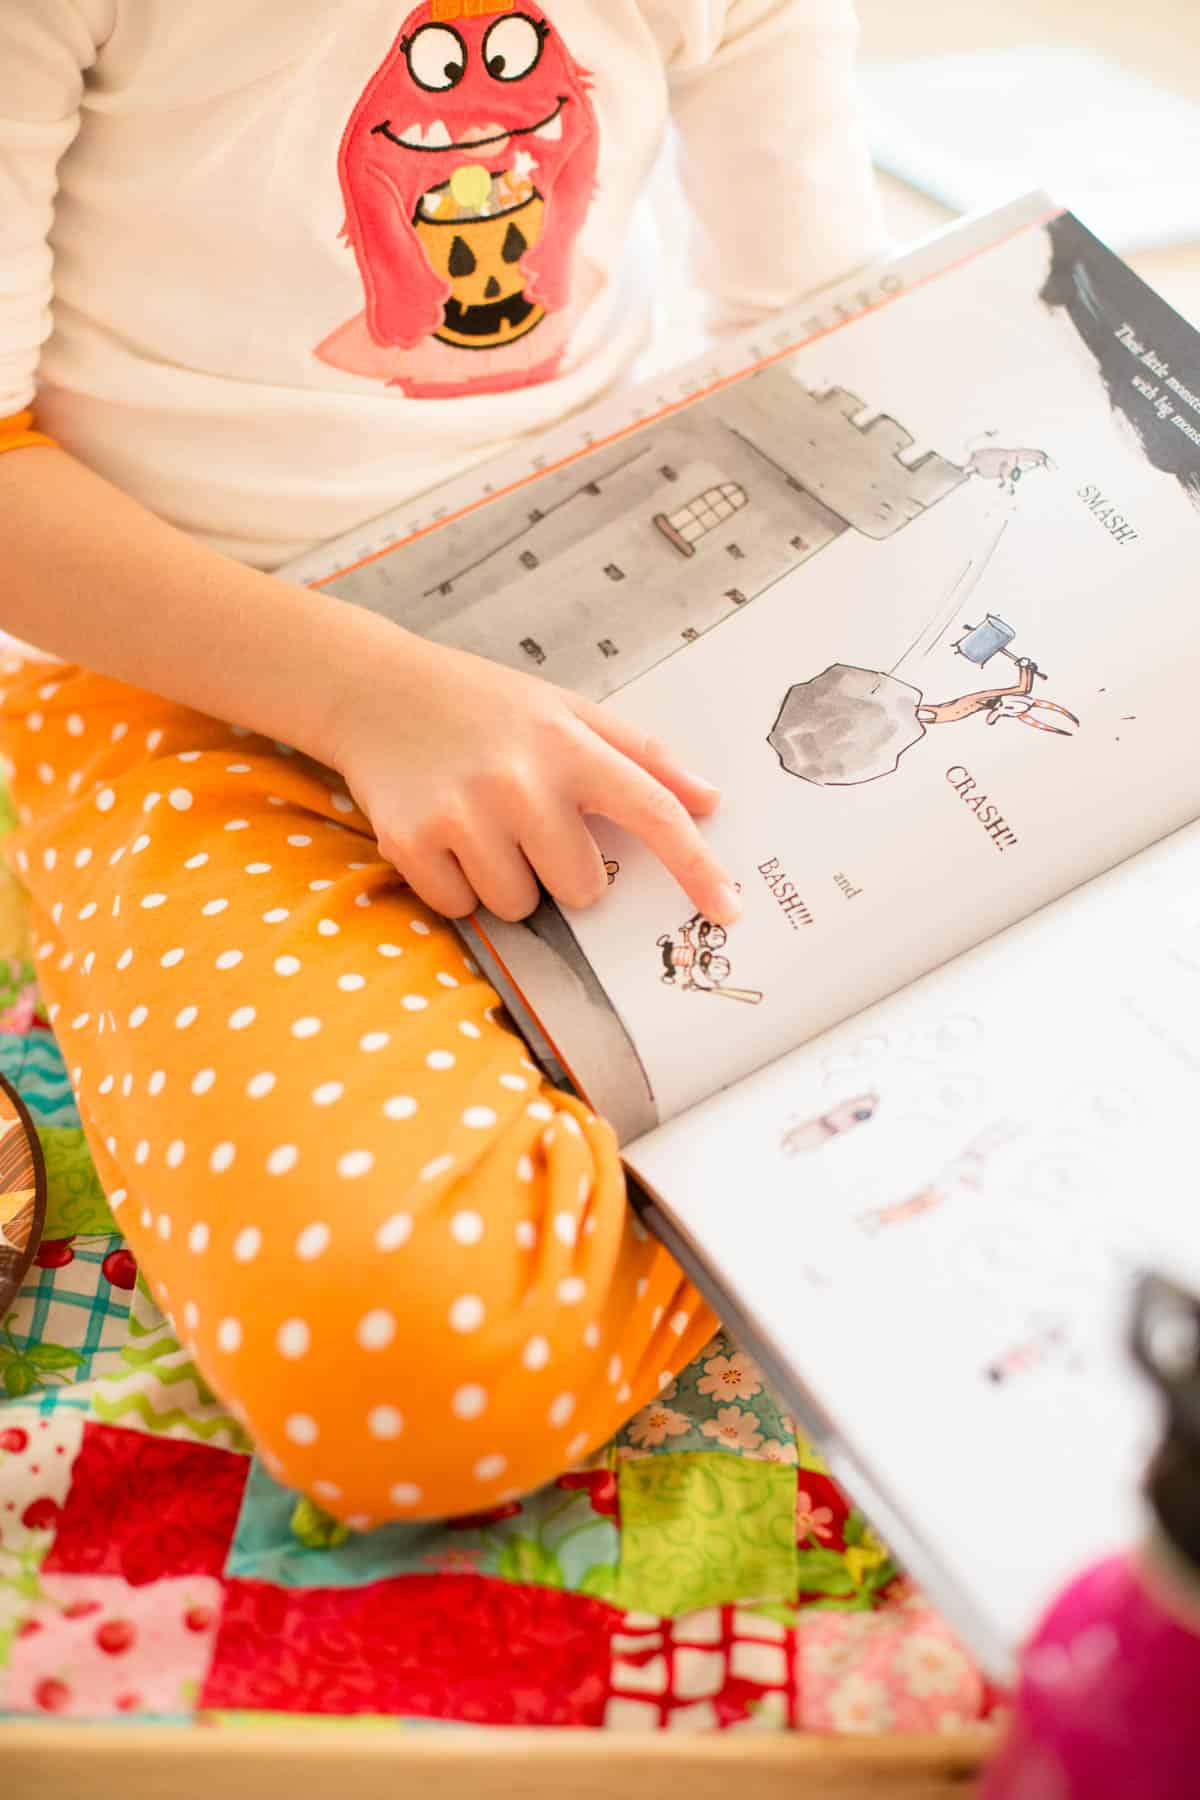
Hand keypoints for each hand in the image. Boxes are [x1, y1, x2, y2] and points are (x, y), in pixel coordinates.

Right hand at [326, 628, 740, 924]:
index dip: (698, 867)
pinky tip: (442, 834)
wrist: (374, 688)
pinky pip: (461, 908)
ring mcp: (463, 814)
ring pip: (519, 906)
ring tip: (479, 823)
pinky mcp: (410, 843)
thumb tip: (711, 801)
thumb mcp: (567, 709)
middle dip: (561, 870)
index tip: (730, 907)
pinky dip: (455, 885)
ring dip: (505, 880)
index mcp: (570, 745)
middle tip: (525, 820)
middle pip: (582, 889)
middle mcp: (521, 781)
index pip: (654, 813)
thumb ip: (643, 756)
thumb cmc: (483, 705)